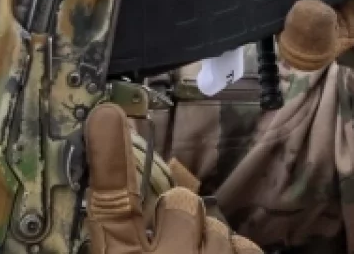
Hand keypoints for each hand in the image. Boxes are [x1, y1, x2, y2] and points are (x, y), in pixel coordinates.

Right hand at [85, 103, 262, 253]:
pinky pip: (246, 246)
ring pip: (218, 225)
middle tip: (171, 240)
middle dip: (178, 214)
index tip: (107, 114)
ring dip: (208, 240)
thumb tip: (113, 209)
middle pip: (181, 202)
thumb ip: (116, 239)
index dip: (111, 154)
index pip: (112, 203)